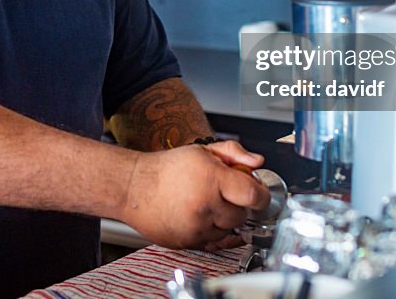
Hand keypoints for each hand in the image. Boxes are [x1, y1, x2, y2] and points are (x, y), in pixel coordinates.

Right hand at [119, 145, 269, 250]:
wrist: (134, 188)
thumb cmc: (166, 169)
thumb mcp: (202, 150)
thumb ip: (234, 152)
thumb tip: (257, 162)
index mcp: (212, 179)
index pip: (254, 195)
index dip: (261, 194)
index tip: (259, 193)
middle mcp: (206, 205)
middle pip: (242, 215)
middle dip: (237, 204)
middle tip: (222, 193)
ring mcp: (197, 227)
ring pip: (229, 230)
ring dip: (224, 219)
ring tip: (205, 202)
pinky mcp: (189, 242)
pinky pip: (214, 243)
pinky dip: (212, 231)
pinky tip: (201, 217)